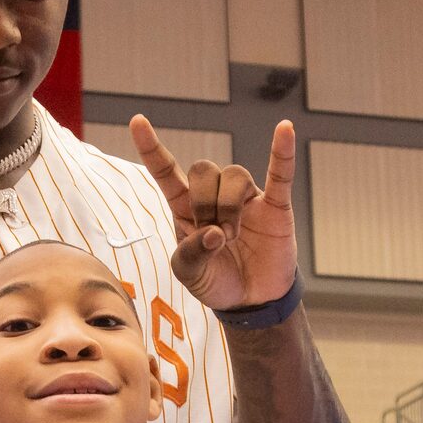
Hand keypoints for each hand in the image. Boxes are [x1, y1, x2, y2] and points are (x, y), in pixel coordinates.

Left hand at [130, 116, 297, 311]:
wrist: (251, 300)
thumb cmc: (215, 282)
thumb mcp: (189, 274)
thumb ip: (190, 254)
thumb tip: (213, 233)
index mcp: (186, 208)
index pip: (167, 172)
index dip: (152, 148)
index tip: (138, 122)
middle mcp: (215, 197)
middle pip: (204, 169)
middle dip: (204, 202)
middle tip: (213, 237)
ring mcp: (246, 199)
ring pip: (235, 176)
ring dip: (229, 207)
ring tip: (231, 238)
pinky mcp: (275, 207)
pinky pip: (280, 173)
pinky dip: (282, 152)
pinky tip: (284, 129)